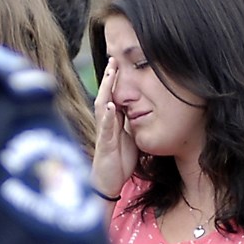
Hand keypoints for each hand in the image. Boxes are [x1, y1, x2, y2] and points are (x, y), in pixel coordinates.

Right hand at [91, 58, 137, 197]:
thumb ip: (131, 122)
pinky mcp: (104, 146)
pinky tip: (111, 105)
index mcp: (112, 121)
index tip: (120, 62)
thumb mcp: (129, 137)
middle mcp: (105, 124)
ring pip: (102, 107)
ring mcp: (103, 133)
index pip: (113, 96)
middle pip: (105, 95)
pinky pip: (105, 128)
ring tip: (110, 74)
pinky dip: (108, 116)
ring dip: (106, 90)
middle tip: (113, 59)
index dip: (115, 80)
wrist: (109, 183)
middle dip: (108, 78)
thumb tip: (141, 108)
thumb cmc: (119, 160)